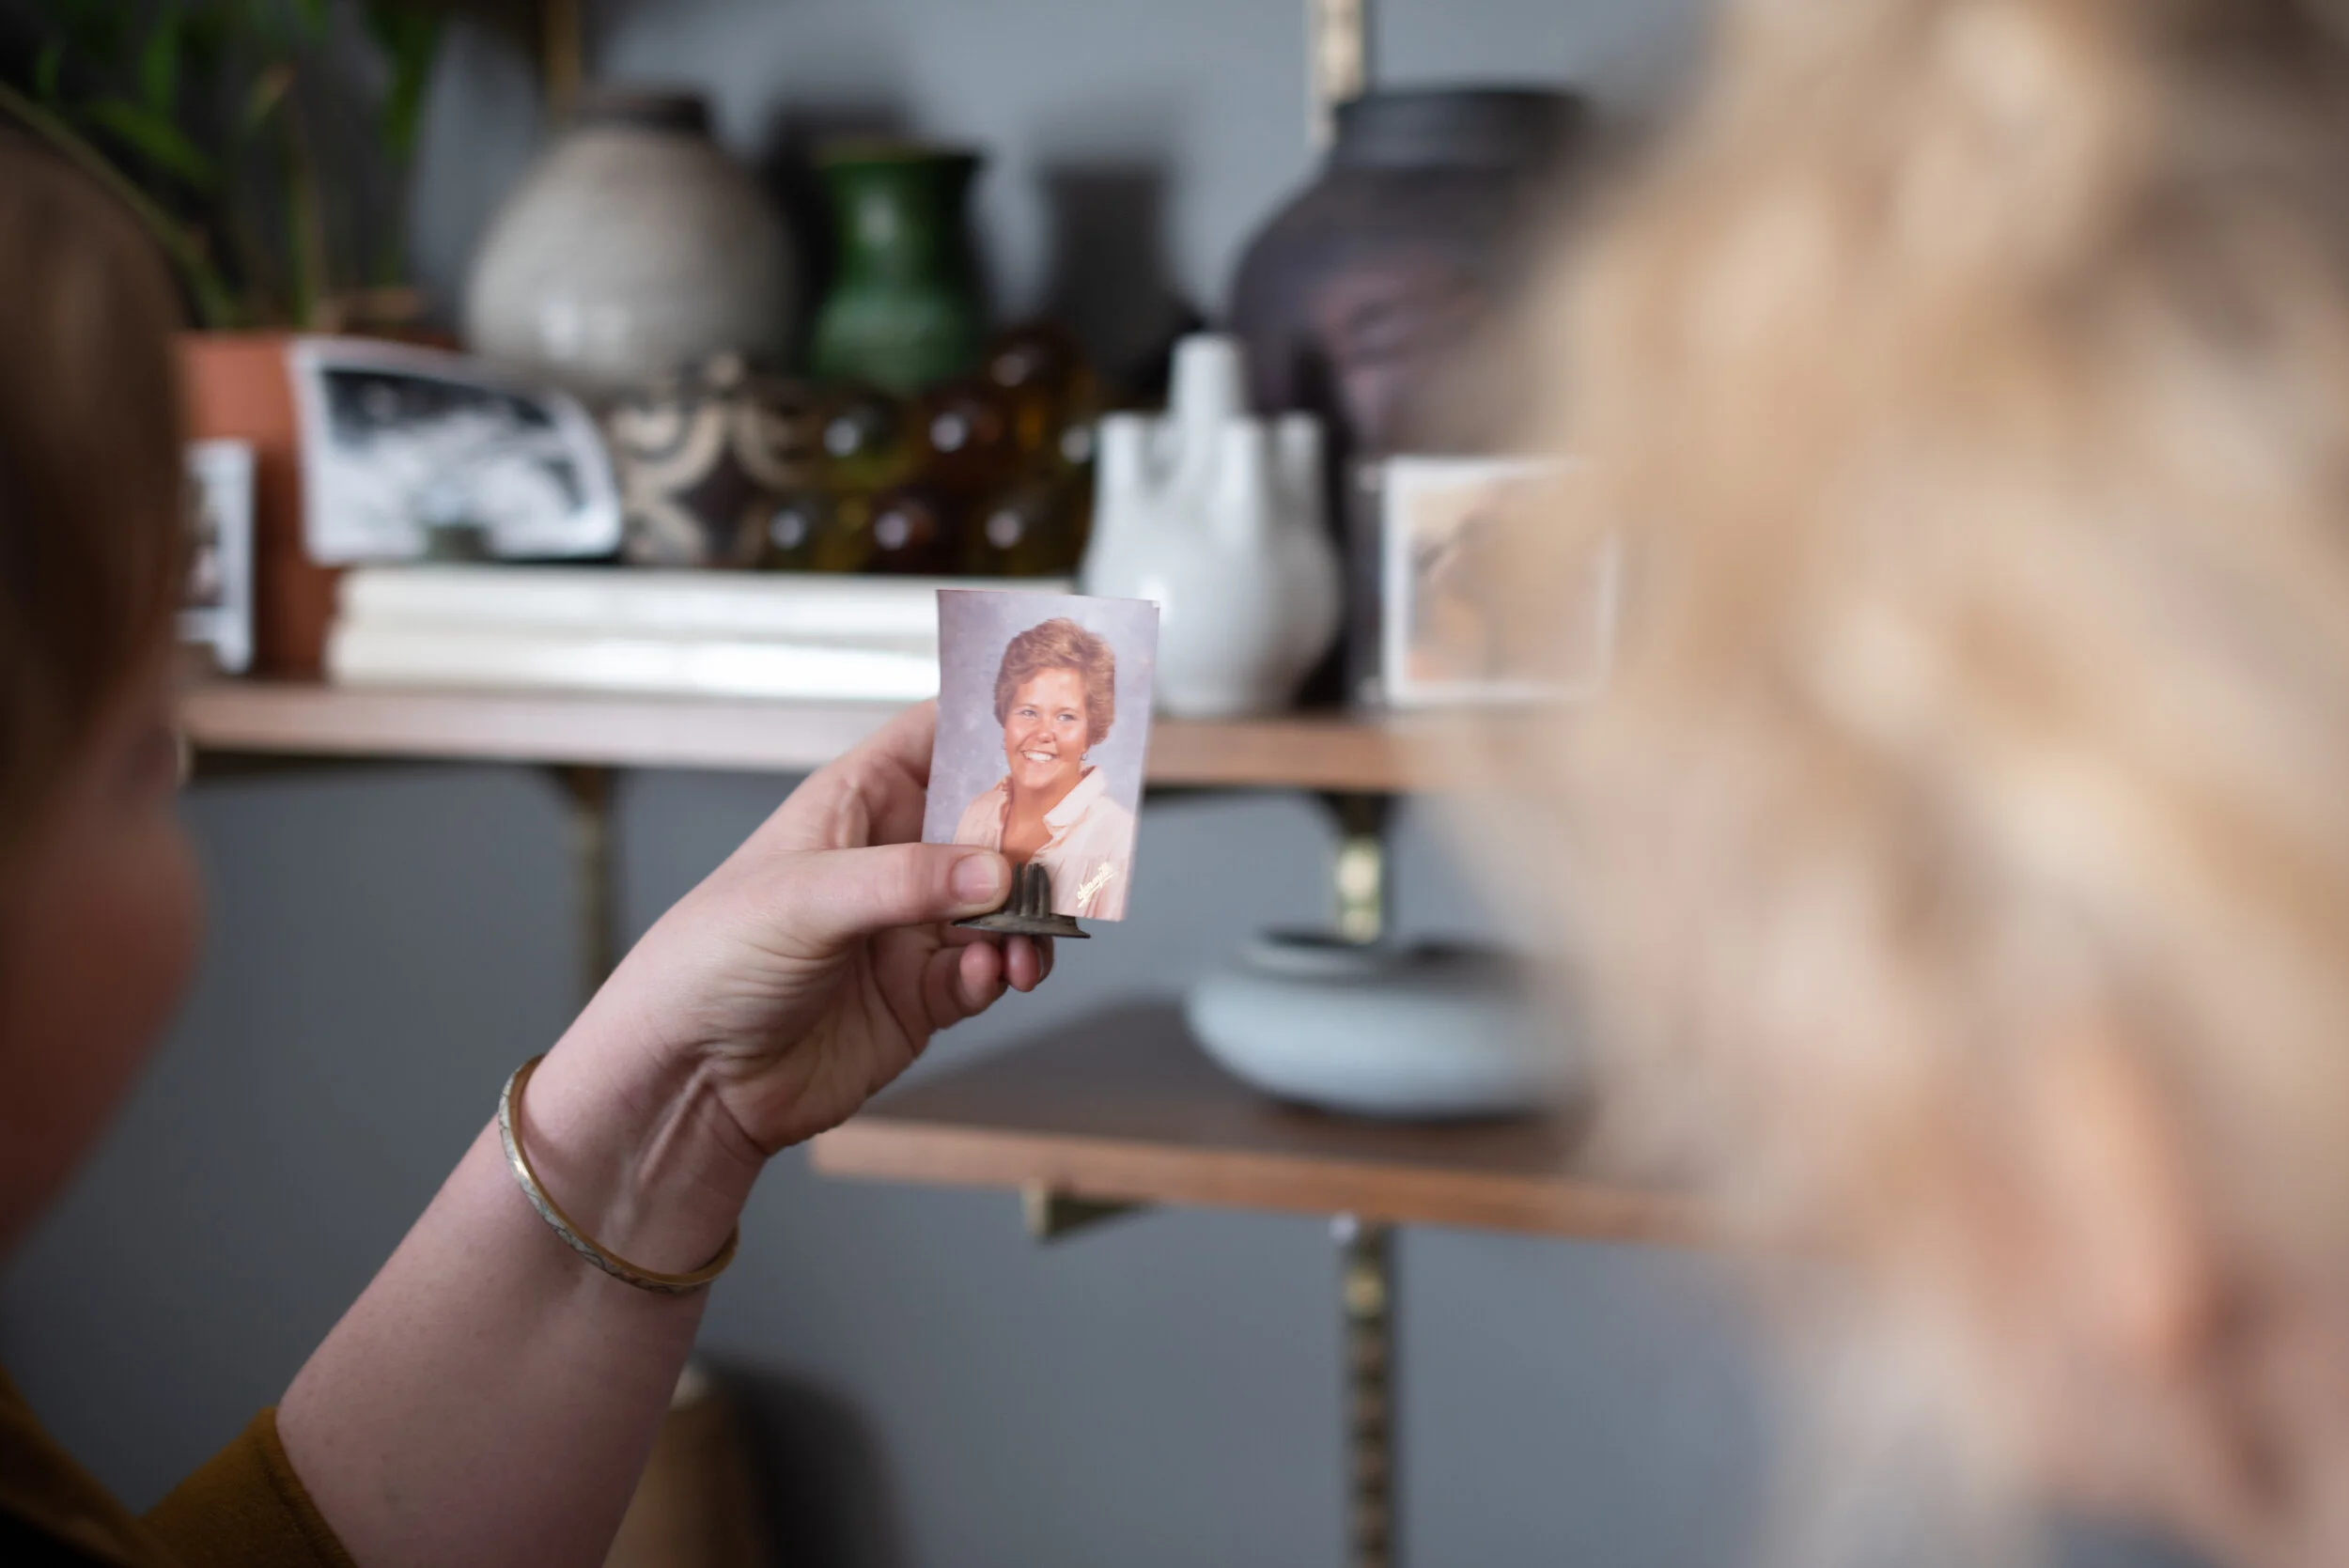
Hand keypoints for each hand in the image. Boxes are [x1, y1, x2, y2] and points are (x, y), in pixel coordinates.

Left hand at [565, 703, 1050, 1165]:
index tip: (1057, 731)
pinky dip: (1003, 973)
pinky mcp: (920, 996)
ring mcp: (908, 928)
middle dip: (1035, 839)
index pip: (936, 737)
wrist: (687, 1080)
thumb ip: (905, 881)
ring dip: (1028, 920)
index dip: (992, 726)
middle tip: (1071, 855)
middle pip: (991, 826)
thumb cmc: (708, 962)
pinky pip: (988, 973)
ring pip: (1003, 906)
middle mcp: (889, 860)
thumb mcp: (802, 899)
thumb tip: (996, 871)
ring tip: (1029, 942)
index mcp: (853, 805)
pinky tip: (991, 979)